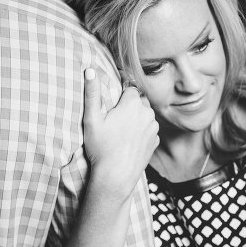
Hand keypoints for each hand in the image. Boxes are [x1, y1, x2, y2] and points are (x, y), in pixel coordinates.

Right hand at [82, 68, 158, 202]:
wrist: (116, 176)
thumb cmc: (101, 147)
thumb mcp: (92, 119)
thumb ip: (92, 93)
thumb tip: (90, 70)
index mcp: (133, 103)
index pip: (129, 87)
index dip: (119, 94)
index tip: (111, 104)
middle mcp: (147, 112)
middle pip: (138, 100)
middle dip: (128, 105)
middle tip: (113, 119)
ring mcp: (153, 128)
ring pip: (145, 115)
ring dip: (136, 118)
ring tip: (120, 131)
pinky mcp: (155, 141)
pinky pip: (149, 129)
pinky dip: (141, 132)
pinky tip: (128, 141)